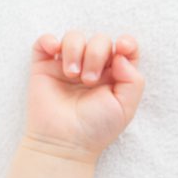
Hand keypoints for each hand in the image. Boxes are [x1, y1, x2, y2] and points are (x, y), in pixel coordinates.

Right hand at [22, 29, 144, 161]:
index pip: (125, 49)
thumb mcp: (126, 107)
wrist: (65, 142)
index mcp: (115, 76)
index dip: (127, 42)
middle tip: (90, 81)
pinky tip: (54, 52)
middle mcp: (93, 67)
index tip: (122, 48)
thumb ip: (133, 79)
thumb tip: (120, 54)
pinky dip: (49, 40)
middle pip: (100, 40)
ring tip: (73, 75)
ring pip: (74, 36)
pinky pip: (45, 40)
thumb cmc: (97, 128)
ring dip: (75, 50)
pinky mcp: (45, 66)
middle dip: (97, 54)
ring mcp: (68, 65)